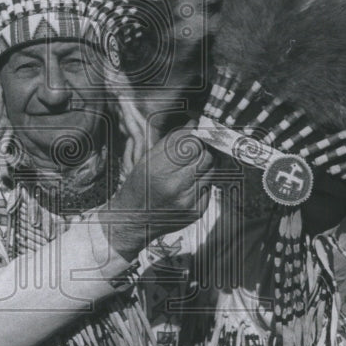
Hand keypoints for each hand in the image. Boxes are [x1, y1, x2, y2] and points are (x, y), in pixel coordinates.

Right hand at [98, 126, 213, 259]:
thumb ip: (171, 141)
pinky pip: (209, 187)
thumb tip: (193, 124)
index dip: (196, 136)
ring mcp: (187, 200)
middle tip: (193, 150)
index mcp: (158, 169)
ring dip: (203, 165)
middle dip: (201, 149)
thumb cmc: (139, 187)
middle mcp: (174, 185)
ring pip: (211, 170)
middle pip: (205, 155)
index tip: (195, 133)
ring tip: (188, 168)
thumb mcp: (146, 160)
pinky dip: (202, 182)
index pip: (191, 143)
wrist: (134, 221)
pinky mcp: (197, 211)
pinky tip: (188, 185)